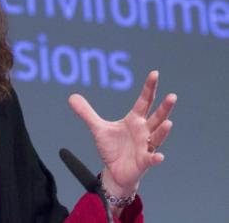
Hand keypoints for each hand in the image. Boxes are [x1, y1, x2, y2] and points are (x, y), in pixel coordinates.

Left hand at [68, 71, 176, 193]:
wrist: (114, 171)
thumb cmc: (112, 147)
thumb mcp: (97, 128)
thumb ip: (87, 113)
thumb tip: (71, 96)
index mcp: (134, 120)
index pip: (144, 101)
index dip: (149, 88)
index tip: (155, 73)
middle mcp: (144, 131)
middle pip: (156, 117)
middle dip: (164, 107)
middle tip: (172, 96)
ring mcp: (145, 146)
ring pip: (157, 136)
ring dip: (163, 131)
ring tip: (168, 122)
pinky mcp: (143, 161)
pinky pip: (150, 158)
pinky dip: (155, 157)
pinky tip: (159, 156)